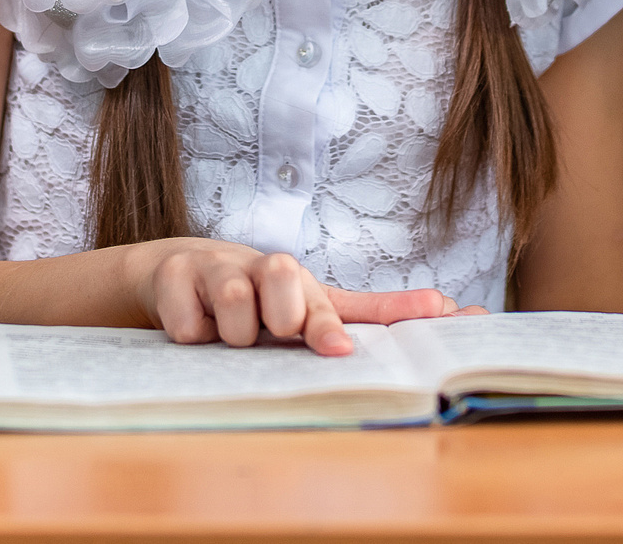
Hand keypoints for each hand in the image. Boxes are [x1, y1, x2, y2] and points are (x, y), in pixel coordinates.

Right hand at [128, 240, 459, 355]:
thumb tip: (449, 307)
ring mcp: (216, 270)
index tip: (340, 353)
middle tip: (274, 332)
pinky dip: (190, 331)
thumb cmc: (262, 296)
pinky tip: (190, 332)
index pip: (327, 304)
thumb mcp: (314, 304)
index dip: (332, 327)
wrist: (180, 271)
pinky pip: (184, 319)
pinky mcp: (173, 277)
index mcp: (302, 283)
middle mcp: (263, 270)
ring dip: (235, 330)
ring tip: (231, 339)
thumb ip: (374, 310)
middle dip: (283, 312)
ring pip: (232, 299)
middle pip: (283, 277)